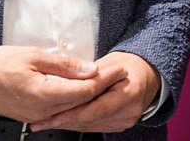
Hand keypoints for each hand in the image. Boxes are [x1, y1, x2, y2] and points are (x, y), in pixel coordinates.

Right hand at [0, 45, 123, 122]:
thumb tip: (90, 69)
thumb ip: (66, 66)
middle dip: (104, 87)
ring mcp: (37, 116)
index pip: (85, 90)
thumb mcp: (36, 56)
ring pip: (73, 108)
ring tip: (108, 80)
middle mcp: (42, 110)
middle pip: (82, 101)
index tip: (120, 69)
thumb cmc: (1, 64)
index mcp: (44, 95)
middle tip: (120, 73)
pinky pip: (61, 110)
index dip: (106, 79)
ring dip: (92, 95)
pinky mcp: (33, 115)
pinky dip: (76, 101)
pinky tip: (86, 91)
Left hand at [28, 51, 159, 132]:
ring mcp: (126, 120)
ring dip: (68, 123)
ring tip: (47, 121)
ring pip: (90, 126)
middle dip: (64, 120)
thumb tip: (66, 85)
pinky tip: (64, 120)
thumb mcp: (109, 62)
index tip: (50, 116)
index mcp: (130, 92)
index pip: (95, 108)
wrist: (149, 74)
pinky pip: (95, 126)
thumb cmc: (129, 64)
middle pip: (90, 120)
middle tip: (41, 121)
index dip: (70, 114)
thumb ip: (90, 76)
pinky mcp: (121, 126)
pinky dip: (79, 123)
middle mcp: (130, 110)